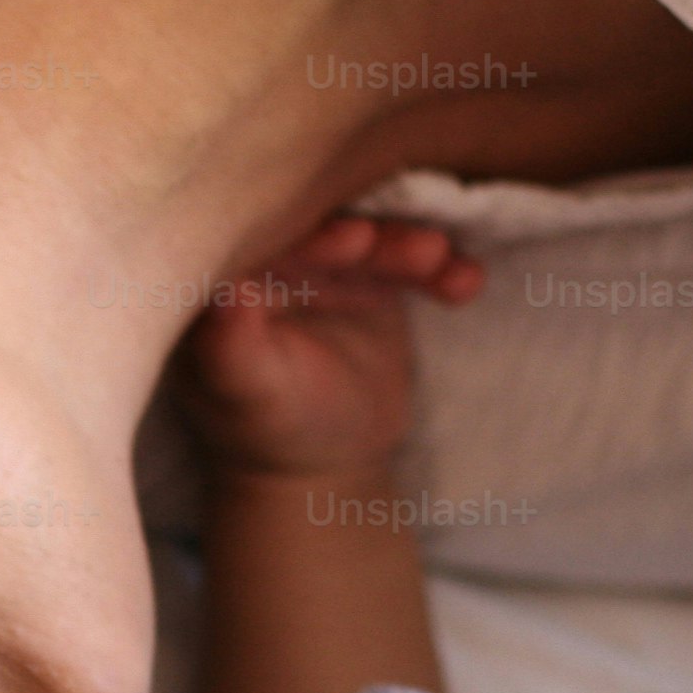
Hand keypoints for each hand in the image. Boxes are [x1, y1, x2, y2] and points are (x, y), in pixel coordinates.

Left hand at [172, 218, 476, 482]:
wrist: (320, 464)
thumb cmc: (265, 428)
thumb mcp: (247, 390)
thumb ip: (230, 346)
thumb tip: (225, 295)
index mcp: (227, 273)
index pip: (268, 238)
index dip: (310, 237)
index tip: (353, 240)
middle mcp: (276, 256)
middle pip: (328, 228)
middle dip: (375, 236)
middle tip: (418, 247)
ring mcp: (327, 263)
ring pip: (376, 239)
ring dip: (414, 246)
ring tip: (442, 261)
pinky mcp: (373, 275)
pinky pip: (413, 264)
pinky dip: (441, 271)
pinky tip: (467, 283)